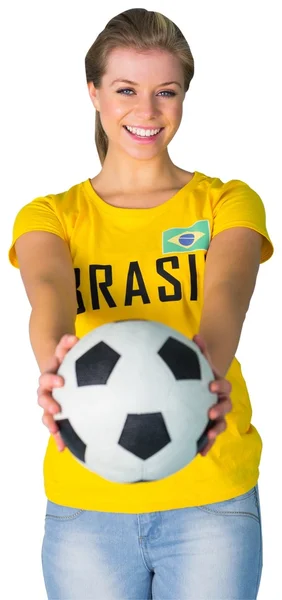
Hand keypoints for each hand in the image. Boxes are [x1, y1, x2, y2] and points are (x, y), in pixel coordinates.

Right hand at [37, 334, 79, 451]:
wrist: (60, 368)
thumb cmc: (68, 359)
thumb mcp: (66, 350)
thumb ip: (67, 343)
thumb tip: (73, 337)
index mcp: (50, 375)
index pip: (47, 377)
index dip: (52, 380)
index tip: (62, 381)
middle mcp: (47, 390)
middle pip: (42, 397)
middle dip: (48, 403)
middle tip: (57, 408)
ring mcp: (50, 403)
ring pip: (45, 415)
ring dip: (50, 423)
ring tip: (56, 431)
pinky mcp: (57, 414)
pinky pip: (56, 427)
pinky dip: (59, 438)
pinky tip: (64, 449)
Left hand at [193, 334, 231, 456]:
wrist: (196, 387)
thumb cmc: (195, 373)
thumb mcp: (196, 362)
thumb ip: (198, 351)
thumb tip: (196, 336)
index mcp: (217, 386)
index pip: (224, 386)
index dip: (220, 386)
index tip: (211, 386)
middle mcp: (219, 401)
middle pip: (226, 407)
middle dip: (220, 410)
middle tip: (210, 412)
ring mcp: (214, 415)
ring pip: (221, 424)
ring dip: (216, 430)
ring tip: (209, 435)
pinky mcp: (206, 427)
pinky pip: (208, 438)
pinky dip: (206, 445)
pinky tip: (198, 454)